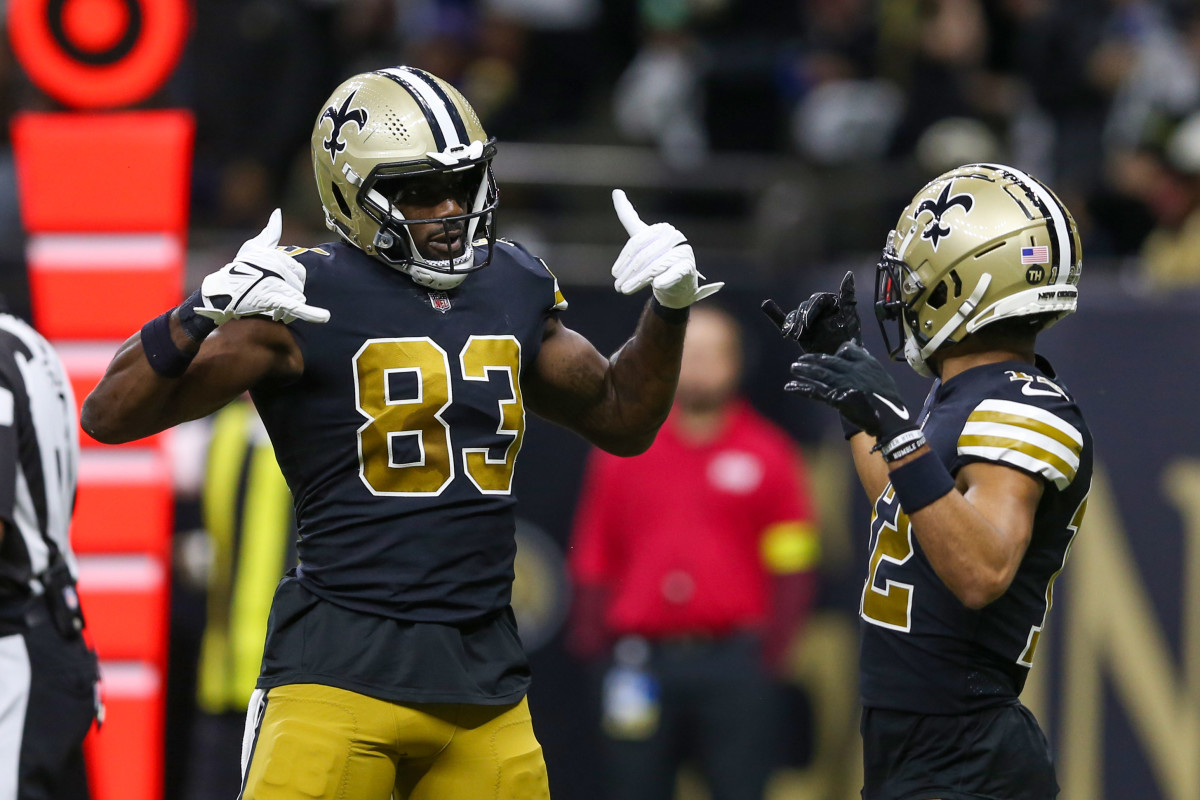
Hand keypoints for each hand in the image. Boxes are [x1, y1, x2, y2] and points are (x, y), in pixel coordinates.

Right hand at [194, 210, 330, 325]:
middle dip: (288, 292)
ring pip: (297, 296)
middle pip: (299, 285)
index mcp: (279, 256)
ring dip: (286, 303)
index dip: (290, 281)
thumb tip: (278, 212)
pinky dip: (312, 314)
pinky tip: (324, 317)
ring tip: (270, 304)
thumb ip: (271, 232)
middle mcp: (280, 268)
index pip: (299, 272)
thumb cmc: (239, 267)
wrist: (223, 289)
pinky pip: (296, 306)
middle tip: (270, 294)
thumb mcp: (254, 246)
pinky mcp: (275, 299)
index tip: (276, 284)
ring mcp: (278, 283)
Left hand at [610, 190, 722, 308]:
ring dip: (638, 281)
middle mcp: (673, 236)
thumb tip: (616, 191)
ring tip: (626, 291)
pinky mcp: (688, 266)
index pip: (637, 243)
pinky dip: (664, 280)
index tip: (614, 273)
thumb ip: (630, 217)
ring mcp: (682, 251)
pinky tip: (657, 286)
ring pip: (654, 266)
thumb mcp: (642, 241)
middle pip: (643, 256)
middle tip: (617, 287)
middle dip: (628, 273)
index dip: (624, 259)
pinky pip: (673, 273)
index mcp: (660, 229)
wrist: (678, 285)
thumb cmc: (657, 260)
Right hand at [770, 271, 861, 353]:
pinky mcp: (799, 330)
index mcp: (832, 302)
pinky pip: (786, 320)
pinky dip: (775, 314)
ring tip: (791, 336)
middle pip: (805, 307)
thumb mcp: (848, 318)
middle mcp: (820, 308)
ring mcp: (808, 319)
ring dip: (792, 324)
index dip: (811, 309)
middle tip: (799, 334)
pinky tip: (766, 305)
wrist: (839, 361)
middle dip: (801, 320)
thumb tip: (849, 274)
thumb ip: (847, 297)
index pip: (818, 299)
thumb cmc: (848, 341)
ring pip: (795, 315)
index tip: (808, 324)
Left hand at [786, 342, 922, 459]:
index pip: (846, 350)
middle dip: (813, 359)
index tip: (829, 356)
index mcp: (865, 363)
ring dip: (804, 370)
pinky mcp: (835, 398)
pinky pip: (815, 391)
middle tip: (801, 359)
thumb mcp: (881, 375)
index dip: (837, 352)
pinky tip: (789, 387)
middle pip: (828, 360)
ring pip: (819, 373)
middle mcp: (852, 370)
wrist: (888, 417)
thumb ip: (867, 361)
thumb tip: (858, 348)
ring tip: (793, 367)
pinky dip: (800, 389)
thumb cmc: (888, 399)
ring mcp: (843, 383)